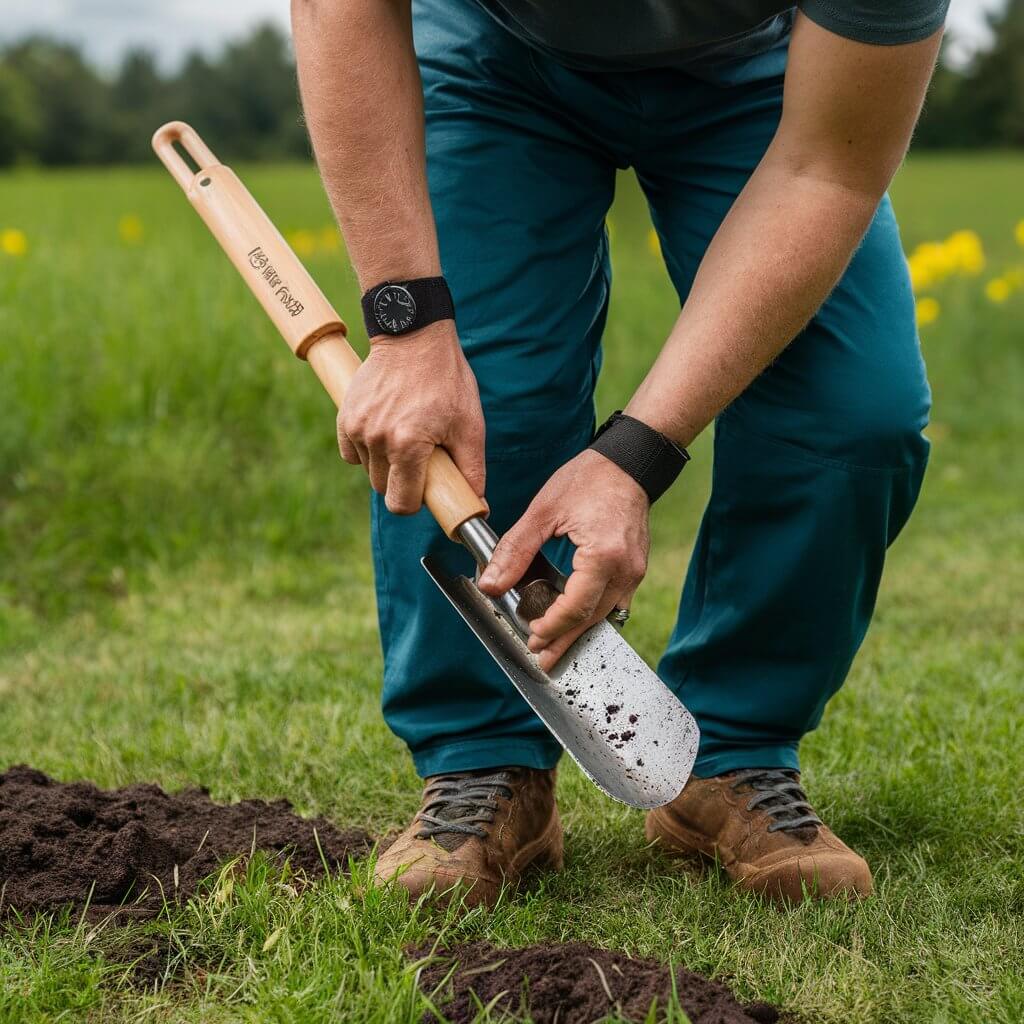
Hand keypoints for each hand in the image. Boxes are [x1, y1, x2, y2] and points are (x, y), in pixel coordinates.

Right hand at [338, 321, 485, 512]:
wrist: (414, 336)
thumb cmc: (447, 380)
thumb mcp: (470, 425)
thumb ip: (472, 470)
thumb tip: (477, 506)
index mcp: (408, 445)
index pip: (401, 503)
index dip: (416, 502)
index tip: (427, 489)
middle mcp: (377, 439)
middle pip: (383, 488)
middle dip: (402, 482)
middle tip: (422, 458)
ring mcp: (357, 427)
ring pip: (368, 470)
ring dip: (385, 464)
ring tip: (406, 436)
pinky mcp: (346, 416)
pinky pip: (351, 452)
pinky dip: (367, 450)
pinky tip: (385, 431)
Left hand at [477, 449, 649, 671]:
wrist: (628, 463)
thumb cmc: (589, 479)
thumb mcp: (543, 512)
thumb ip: (515, 551)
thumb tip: (491, 583)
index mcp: (603, 556)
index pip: (575, 607)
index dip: (552, 627)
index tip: (531, 637)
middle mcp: (625, 569)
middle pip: (591, 619)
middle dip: (564, 641)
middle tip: (542, 659)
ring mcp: (634, 571)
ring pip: (605, 615)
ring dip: (579, 632)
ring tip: (555, 647)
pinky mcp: (635, 569)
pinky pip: (614, 602)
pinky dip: (592, 614)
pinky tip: (575, 621)